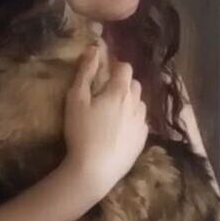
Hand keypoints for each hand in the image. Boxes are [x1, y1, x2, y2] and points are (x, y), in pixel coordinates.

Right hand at [62, 46, 148, 199]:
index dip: (115, 66)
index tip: (103, 73)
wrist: (94, 170)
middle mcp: (136, 104)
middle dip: (122, 83)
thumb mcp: (76, 100)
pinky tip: (118, 130)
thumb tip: (93, 50)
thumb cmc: (81, 132)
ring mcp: (142, 123)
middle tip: (104, 94)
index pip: (125, 67)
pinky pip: (140, 122)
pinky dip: (132, 120)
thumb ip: (85, 73)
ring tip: (111, 113)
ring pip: (139, 103)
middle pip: (134, 84)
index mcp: (120, 91)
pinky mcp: (143, 140)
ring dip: (129, 102)